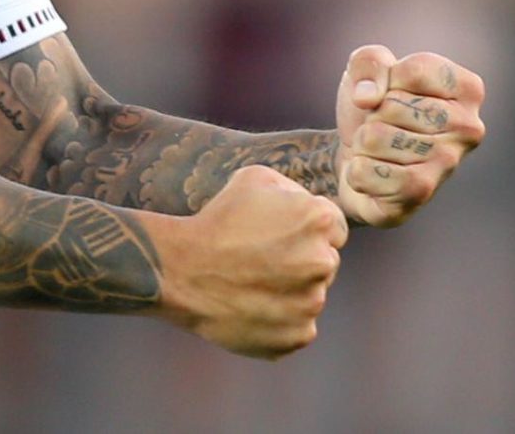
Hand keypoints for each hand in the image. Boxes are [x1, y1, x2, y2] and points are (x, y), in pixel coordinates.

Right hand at [154, 165, 348, 359]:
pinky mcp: (298, 335)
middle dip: (300, 260)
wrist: (180, 270)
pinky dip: (279, 319)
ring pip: (310, 295)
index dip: (305, 229)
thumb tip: (308, 205)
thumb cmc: (217, 220)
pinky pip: (298, 326)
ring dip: (290, 290)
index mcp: (319, 221)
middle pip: (324, 262)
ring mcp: (312, 303)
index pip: (334, 228)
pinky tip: (251, 306)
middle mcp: (323, 262)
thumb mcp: (255, 179)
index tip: (278, 235)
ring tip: (251, 283)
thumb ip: (294, 190)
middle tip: (260, 259)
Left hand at [334, 45, 485, 227]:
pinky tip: (374, 173)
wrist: (357, 158)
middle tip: (385, 126)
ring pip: (375, 137)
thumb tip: (367, 97)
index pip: (413, 71)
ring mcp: (448, 163)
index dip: (385, 79)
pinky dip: (357, 171)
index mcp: (467, 89)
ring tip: (380, 149)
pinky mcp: (421, 192)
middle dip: (373, 114)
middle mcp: (468, 127)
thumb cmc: (373, 108)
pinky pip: (366, 170)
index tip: (391, 92)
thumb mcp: (367, 70)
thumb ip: (368, 62)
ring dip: (364, 143)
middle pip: (392, 105)